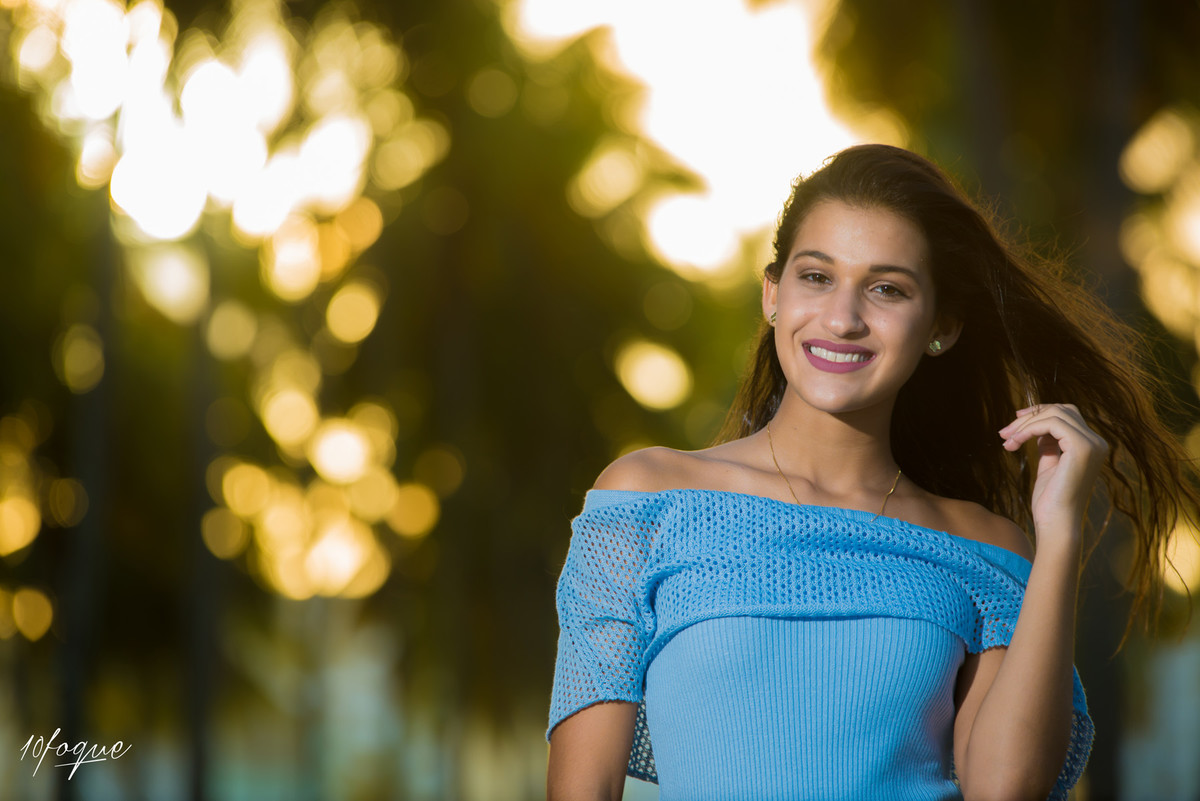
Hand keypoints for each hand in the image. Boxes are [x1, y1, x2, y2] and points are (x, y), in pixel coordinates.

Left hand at [998, 403, 1107, 543]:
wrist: (1056, 524)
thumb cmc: (1050, 501)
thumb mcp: (1049, 466)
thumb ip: (1049, 446)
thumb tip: (1039, 428)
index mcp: (1092, 447)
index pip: (1067, 415)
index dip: (1039, 414)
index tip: (1013, 425)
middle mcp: (1097, 443)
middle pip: (1061, 410)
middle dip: (1030, 416)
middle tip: (1005, 432)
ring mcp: (1092, 444)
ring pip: (1054, 414)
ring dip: (1024, 424)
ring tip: (1006, 440)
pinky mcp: (1082, 448)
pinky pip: (1051, 423)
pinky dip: (1029, 429)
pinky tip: (1014, 443)